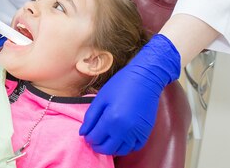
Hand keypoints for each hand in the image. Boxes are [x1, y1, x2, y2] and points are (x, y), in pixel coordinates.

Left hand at [79, 34, 180, 155]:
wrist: (145, 79)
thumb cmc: (121, 84)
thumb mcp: (100, 98)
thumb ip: (90, 117)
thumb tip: (83, 133)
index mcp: (111, 119)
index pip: (95, 138)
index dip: (88, 138)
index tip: (87, 134)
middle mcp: (124, 130)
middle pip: (107, 149)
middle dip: (97, 146)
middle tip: (94, 138)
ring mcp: (137, 133)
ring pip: (121, 151)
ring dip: (111, 148)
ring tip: (106, 138)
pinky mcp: (146, 133)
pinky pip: (134, 147)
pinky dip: (125, 146)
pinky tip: (119, 138)